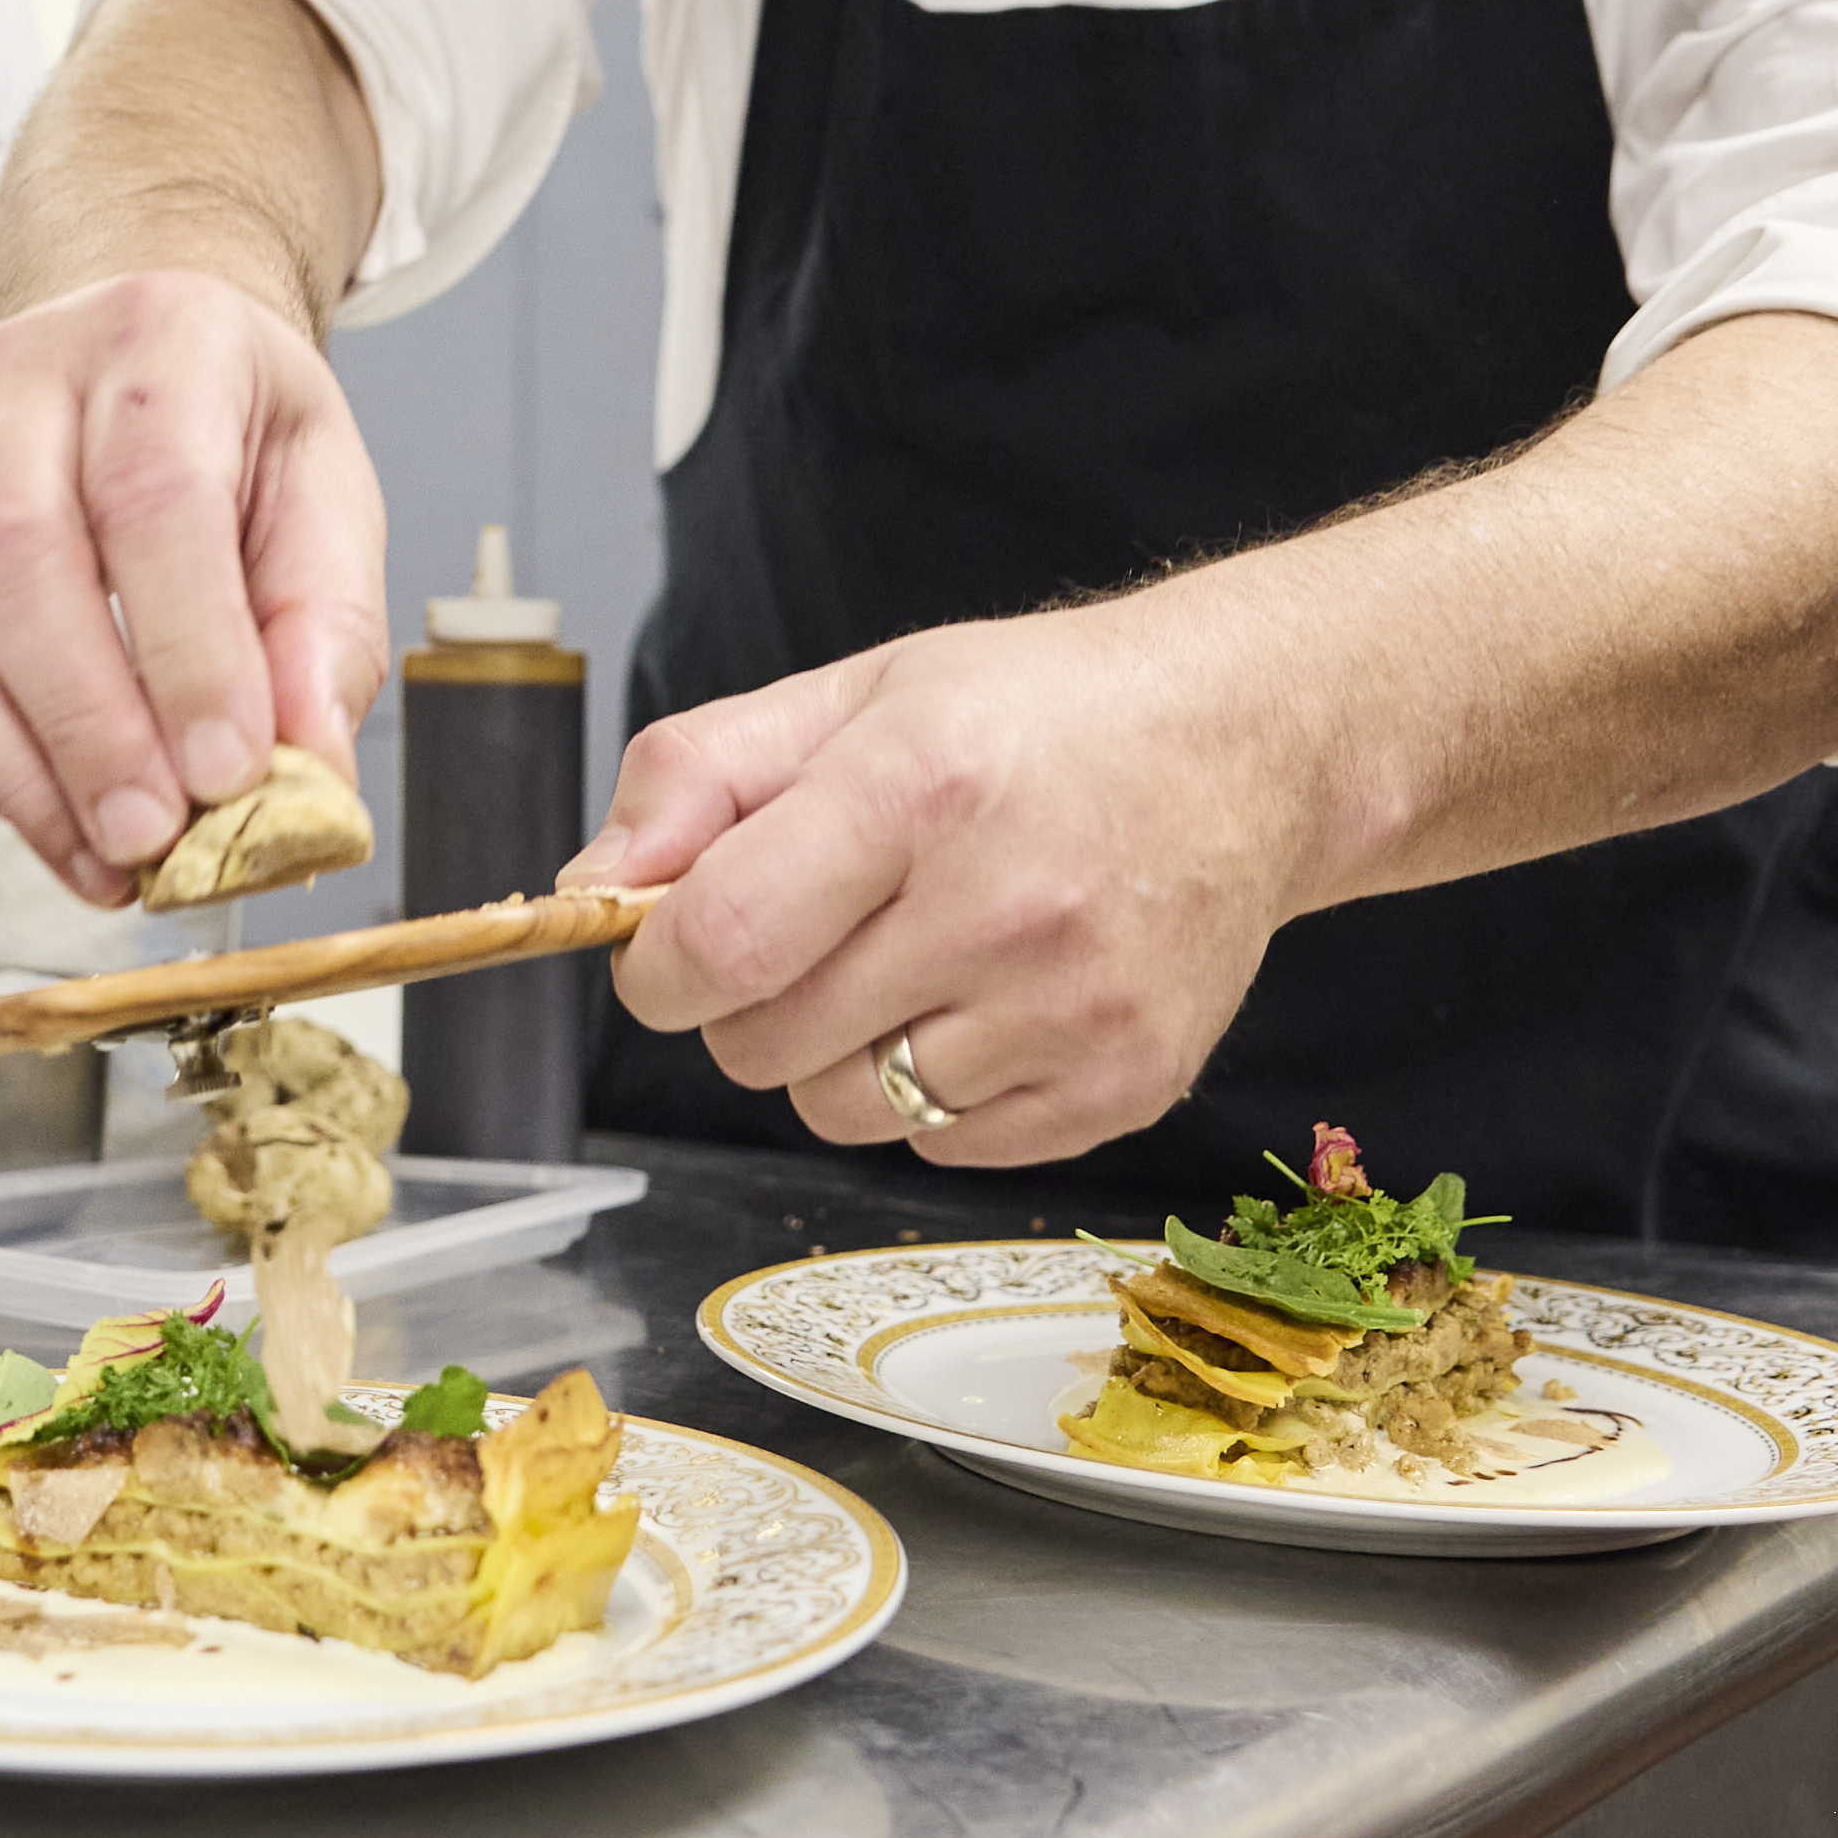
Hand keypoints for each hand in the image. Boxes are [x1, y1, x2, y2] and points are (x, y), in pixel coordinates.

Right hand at [0, 270, 386, 907]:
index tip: (231, 770)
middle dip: (85, 718)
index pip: (155, 490)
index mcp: (158, 340)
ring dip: (17, 764)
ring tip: (109, 855)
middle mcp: (23, 378)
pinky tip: (58, 827)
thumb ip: (326, 629)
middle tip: (157, 833)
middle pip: (11, 547)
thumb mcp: (326, 496)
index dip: (189, 644)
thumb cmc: (237, 430)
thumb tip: (310, 768)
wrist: (143, 355)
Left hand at [574, 591, 1331, 1164]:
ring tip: (911, 959)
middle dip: (746, 1002)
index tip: (671, 948)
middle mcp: (1005, 906)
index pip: (722, 941)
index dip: (661, 966)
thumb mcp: (856, 694)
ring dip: (836, 1055)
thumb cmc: (1036, 717)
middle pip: (764, 1045)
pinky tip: (988, 999)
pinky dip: (932, 1093)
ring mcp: (1073, 1010)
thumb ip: (700, 776)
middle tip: (814, 929)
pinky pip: (941, 1144)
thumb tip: (588, 885)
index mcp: (920, 787)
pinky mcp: (1122, 1083)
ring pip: (842, 1112)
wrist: (1249, 743)